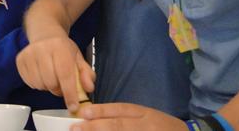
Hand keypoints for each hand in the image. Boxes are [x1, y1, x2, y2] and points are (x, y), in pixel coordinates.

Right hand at [16, 36, 93, 112]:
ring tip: (51, 77)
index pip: (65, 74)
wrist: (45, 34)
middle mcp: (42, 48)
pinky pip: (29, 83)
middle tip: (61, 84)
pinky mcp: (20, 60)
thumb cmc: (63, 49)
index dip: (70, 93)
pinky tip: (41, 75)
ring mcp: (29, 54)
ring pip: (39, 84)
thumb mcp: (78, 58)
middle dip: (58, 89)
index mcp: (60, 47)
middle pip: (51, 82)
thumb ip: (86, 73)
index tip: (73, 107)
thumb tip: (88, 88)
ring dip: (47, 87)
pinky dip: (37, 84)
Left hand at [70, 103, 187, 130]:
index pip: (121, 110)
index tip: (83, 113)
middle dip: (96, 127)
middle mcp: (145, 125)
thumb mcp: (146, 116)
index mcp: (144, 113)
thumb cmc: (162, 127)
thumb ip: (125, 116)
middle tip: (76, 128)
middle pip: (119, 126)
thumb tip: (95, 117)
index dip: (101, 111)